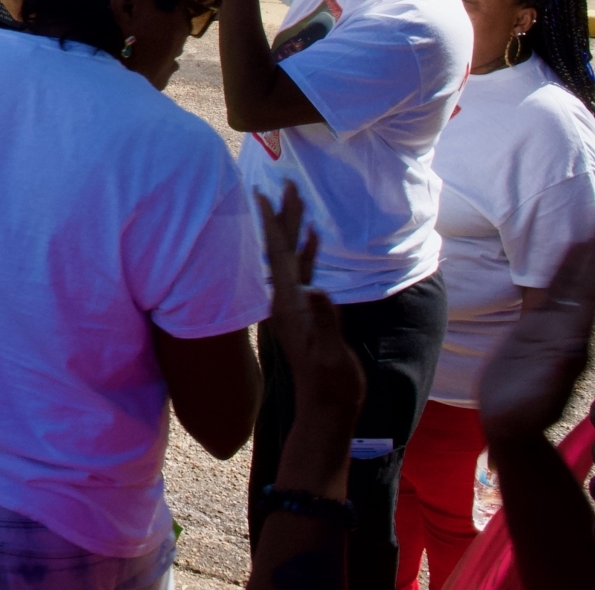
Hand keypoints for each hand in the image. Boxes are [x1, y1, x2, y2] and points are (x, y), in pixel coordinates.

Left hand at [258, 183, 364, 423]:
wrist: (325, 410)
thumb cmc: (331, 384)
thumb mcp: (330, 353)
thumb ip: (325, 322)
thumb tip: (318, 291)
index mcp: (288, 304)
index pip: (277, 255)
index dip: (271, 224)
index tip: (262, 193)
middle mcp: (285, 301)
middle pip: (281, 249)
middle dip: (283, 215)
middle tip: (285, 183)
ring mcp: (292, 306)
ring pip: (291, 257)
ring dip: (293, 229)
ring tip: (296, 201)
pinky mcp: (303, 312)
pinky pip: (303, 272)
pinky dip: (307, 251)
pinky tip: (313, 238)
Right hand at [477, 234, 594, 445]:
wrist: (512, 423)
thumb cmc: (525, 412)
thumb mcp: (540, 395)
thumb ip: (555, 371)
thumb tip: (571, 348)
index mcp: (573, 340)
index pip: (587, 292)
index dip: (592, 262)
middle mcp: (570, 329)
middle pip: (584, 280)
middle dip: (593, 248)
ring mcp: (554, 327)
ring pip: (570, 283)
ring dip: (578, 254)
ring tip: (587, 225)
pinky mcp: (536, 329)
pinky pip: (548, 294)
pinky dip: (556, 271)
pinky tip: (561, 255)